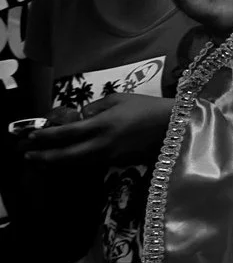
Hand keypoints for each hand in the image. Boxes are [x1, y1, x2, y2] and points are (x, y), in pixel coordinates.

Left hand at [22, 93, 175, 166]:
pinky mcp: (118, 162)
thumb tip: (81, 117)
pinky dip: (76, 162)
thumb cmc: (147, 107)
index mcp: (101, 125)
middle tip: (29, 155)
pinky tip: (69, 159)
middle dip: (45, 156)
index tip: (31, 136)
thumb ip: (96, 108)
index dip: (46, 136)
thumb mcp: (119, 99)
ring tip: (43, 160)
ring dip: (58, 162)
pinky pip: (91, 163)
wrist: (174, 125)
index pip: (65, 133)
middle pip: (67, 155)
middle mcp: (102, 144)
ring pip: (78, 163)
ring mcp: (110, 156)